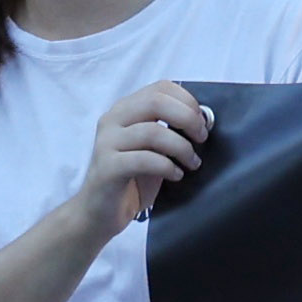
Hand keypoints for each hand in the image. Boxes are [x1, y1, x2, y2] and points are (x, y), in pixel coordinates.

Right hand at [80, 81, 217, 220]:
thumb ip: (170, 131)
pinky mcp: (107, 168)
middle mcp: (113, 120)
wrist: (100, 213)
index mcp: (125, 110)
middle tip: (201, 139)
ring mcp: (107, 143)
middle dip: (188, 119)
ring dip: (182, 148)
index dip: (187, 101)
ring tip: (192, 163)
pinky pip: (144, 160)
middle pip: (156, 102)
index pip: (160, 88)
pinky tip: (175, 175)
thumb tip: (202, 121)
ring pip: (153, 132)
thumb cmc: (132, 180)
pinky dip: (167, 167)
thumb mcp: (153, 149)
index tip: (202, 123)